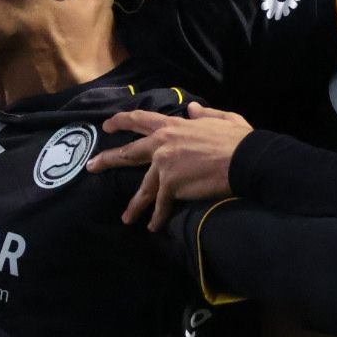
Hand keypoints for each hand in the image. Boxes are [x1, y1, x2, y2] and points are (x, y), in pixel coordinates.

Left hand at [87, 102, 251, 231]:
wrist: (244, 160)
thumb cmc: (237, 140)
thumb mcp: (222, 119)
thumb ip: (204, 114)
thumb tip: (192, 108)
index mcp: (173, 126)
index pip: (141, 120)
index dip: (121, 121)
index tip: (107, 125)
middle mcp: (162, 144)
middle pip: (128, 153)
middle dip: (107, 160)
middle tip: (91, 166)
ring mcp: (164, 165)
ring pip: (142, 187)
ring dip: (134, 205)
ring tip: (126, 218)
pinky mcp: (171, 185)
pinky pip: (160, 205)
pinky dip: (157, 218)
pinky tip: (153, 227)